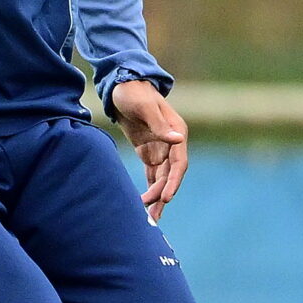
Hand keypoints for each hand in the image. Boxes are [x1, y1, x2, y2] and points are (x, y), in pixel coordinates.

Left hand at [109, 79, 187, 219]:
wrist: (123, 85)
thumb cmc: (135, 93)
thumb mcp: (146, 107)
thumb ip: (161, 125)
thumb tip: (178, 140)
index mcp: (177, 133)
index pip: (179, 163)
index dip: (174, 182)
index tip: (165, 198)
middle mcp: (172, 144)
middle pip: (170, 175)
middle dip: (162, 195)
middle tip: (152, 215)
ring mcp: (161, 149)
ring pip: (162, 179)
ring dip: (157, 196)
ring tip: (149, 217)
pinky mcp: (149, 152)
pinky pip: (152, 175)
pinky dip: (149, 188)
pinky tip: (144, 204)